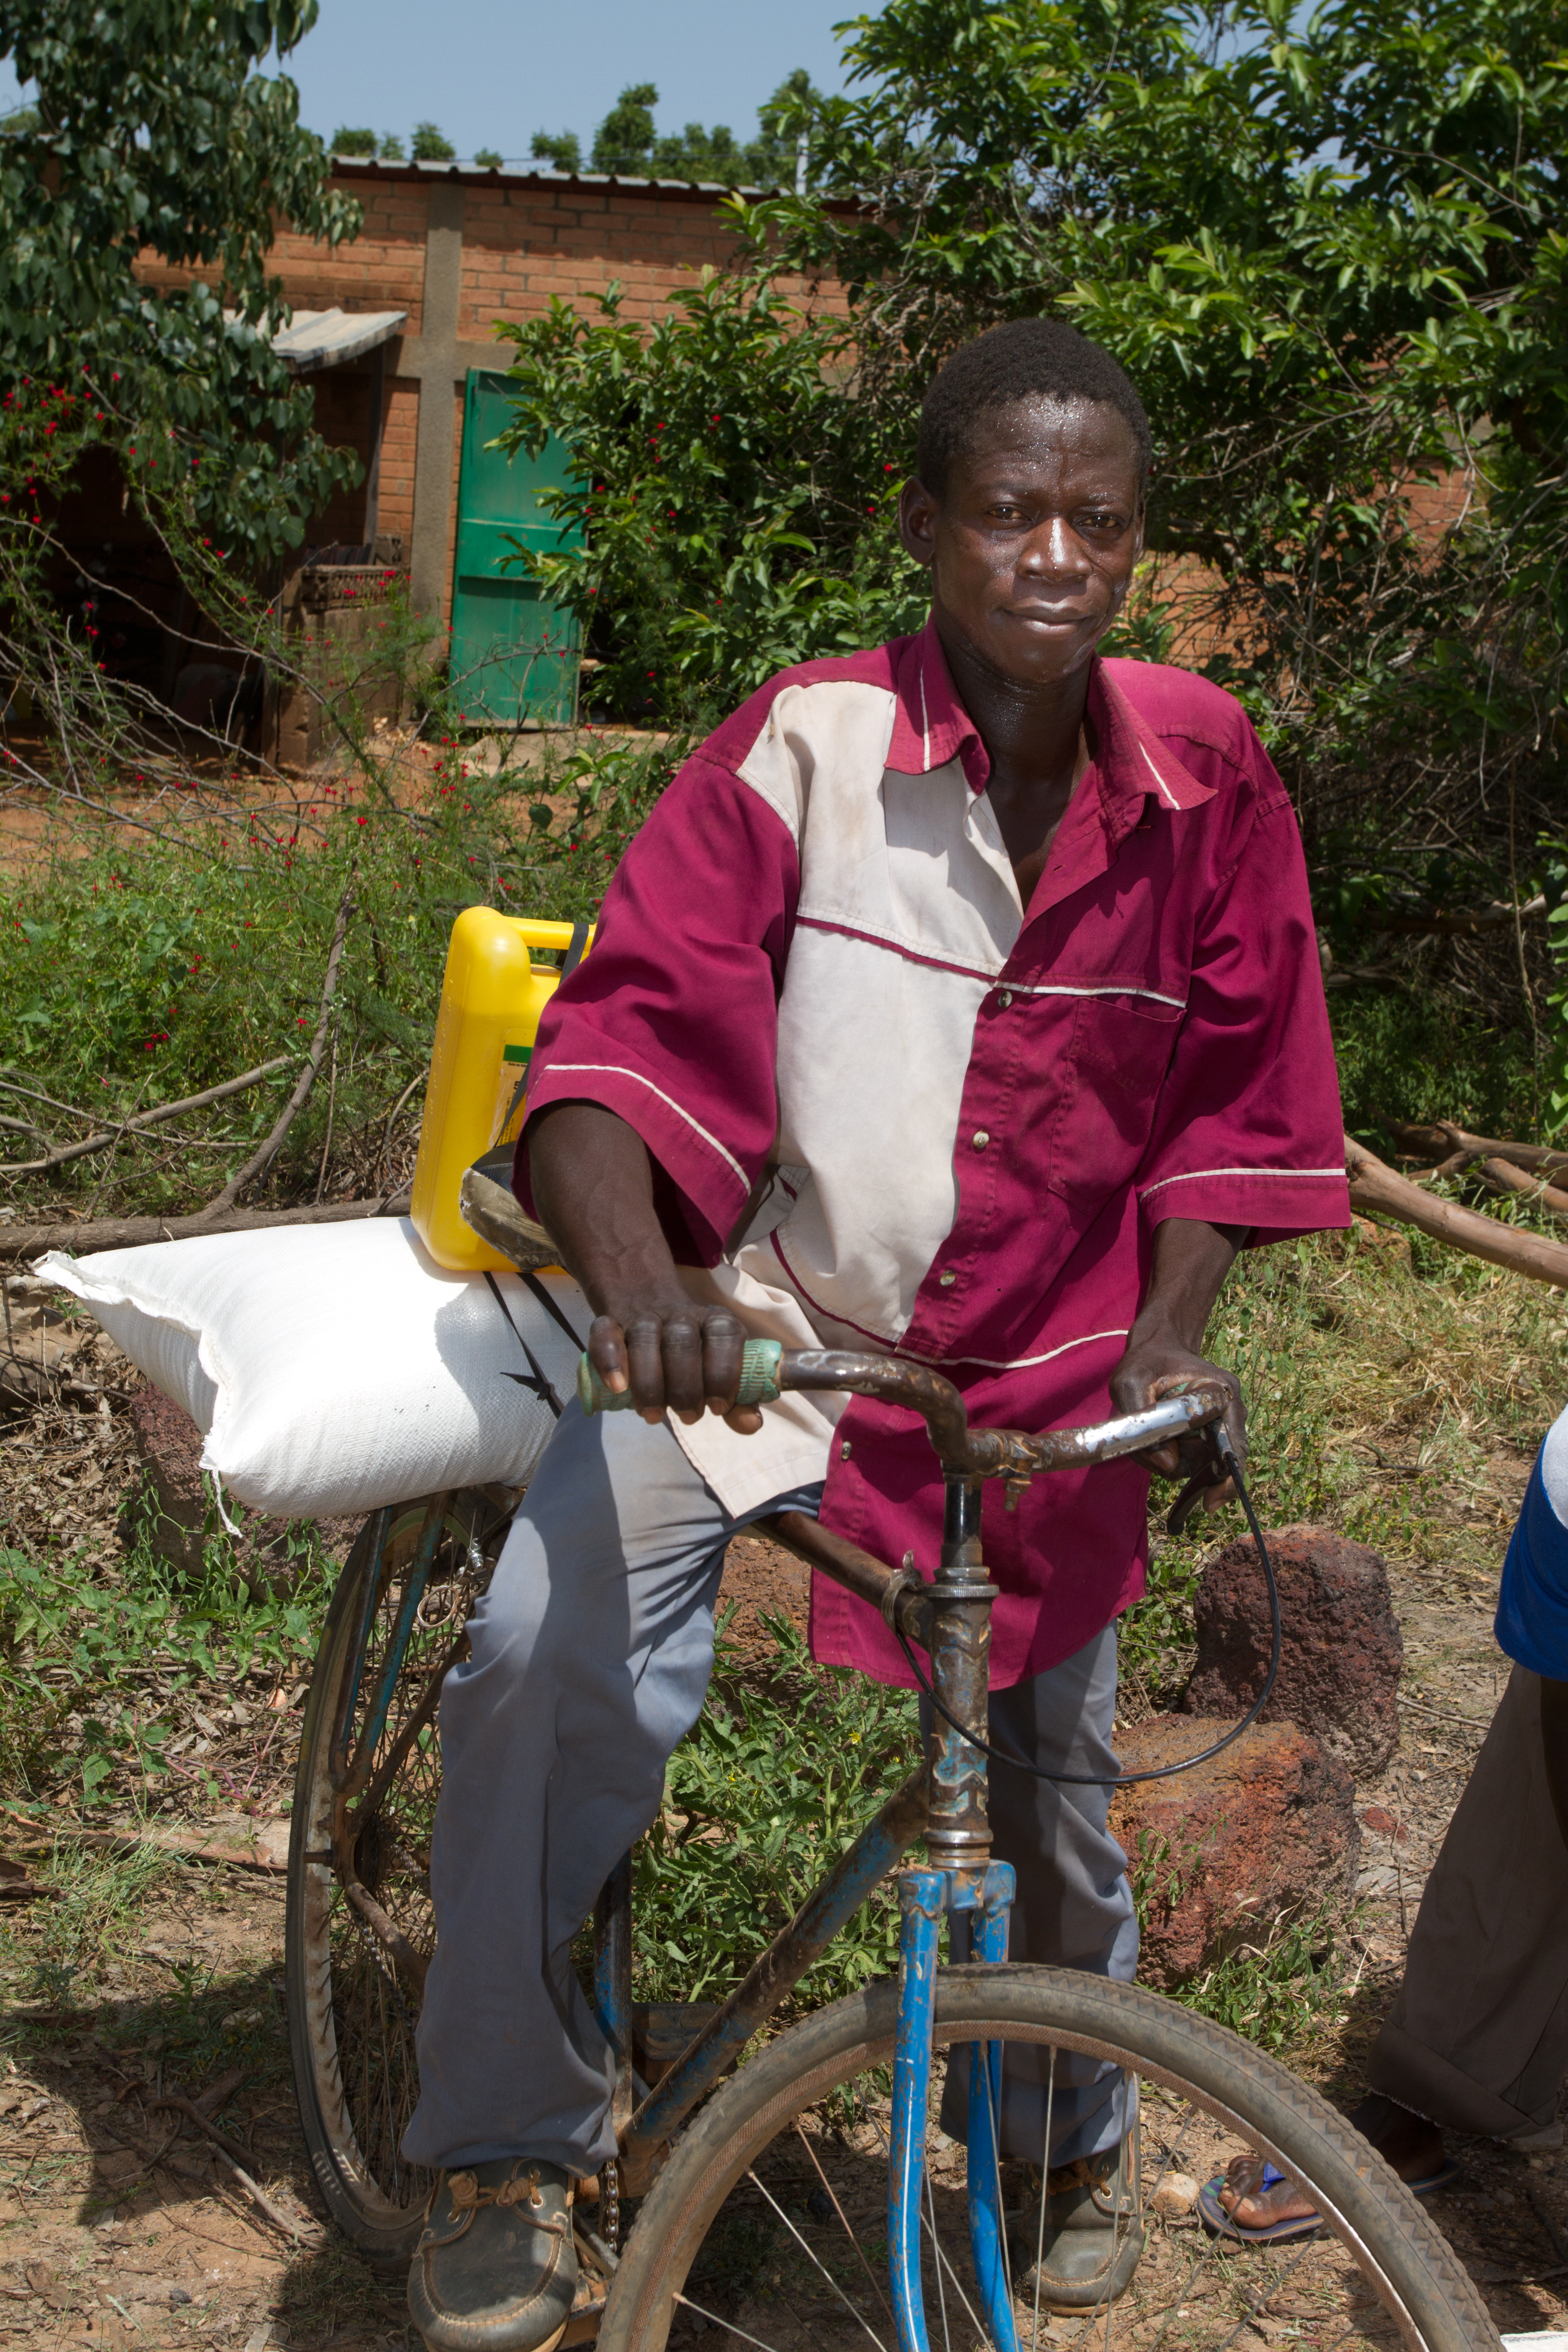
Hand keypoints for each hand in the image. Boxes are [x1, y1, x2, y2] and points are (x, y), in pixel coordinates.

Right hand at [588, 1297, 762, 1432]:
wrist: (647, 1304)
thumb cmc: (692, 1354)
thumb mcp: (720, 1371)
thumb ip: (739, 1399)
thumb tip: (752, 1424)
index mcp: (716, 1322)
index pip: (725, 1336)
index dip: (723, 1373)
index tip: (718, 1407)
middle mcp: (681, 1315)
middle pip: (682, 1341)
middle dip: (686, 1386)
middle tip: (688, 1417)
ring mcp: (643, 1317)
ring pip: (645, 1338)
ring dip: (649, 1381)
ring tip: (653, 1415)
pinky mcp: (610, 1322)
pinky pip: (605, 1333)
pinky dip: (610, 1360)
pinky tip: (617, 1387)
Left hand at [1108, 1336, 1245, 1517]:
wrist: (1155, 1350)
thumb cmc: (1144, 1362)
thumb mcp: (1129, 1382)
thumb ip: (1143, 1422)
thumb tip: (1168, 1464)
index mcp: (1221, 1393)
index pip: (1234, 1444)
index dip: (1227, 1478)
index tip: (1210, 1503)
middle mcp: (1228, 1411)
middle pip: (1219, 1461)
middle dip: (1187, 1468)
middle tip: (1155, 1458)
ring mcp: (1219, 1425)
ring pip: (1201, 1464)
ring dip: (1173, 1463)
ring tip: (1145, 1443)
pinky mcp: (1205, 1435)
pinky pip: (1195, 1461)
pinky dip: (1174, 1462)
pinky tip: (1154, 1452)